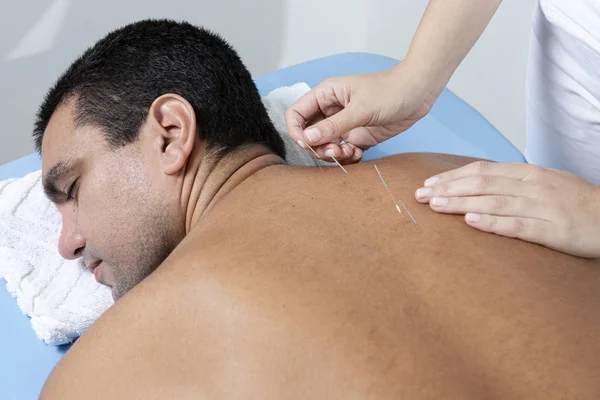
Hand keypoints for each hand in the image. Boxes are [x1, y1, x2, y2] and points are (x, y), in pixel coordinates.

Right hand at [285, 62, 432, 163]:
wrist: (418, 94)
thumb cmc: (390, 91)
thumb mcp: (360, 109)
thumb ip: (333, 126)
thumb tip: (307, 139)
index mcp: (325, 95)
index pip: (296, 114)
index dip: (296, 131)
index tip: (308, 143)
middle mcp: (330, 110)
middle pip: (308, 135)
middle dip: (319, 148)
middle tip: (336, 151)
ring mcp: (343, 125)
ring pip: (324, 147)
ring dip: (334, 155)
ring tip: (352, 152)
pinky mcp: (356, 136)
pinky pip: (342, 152)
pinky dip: (347, 157)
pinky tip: (360, 153)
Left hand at [414, 161, 599, 257]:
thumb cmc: (571, 202)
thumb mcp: (541, 183)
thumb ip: (509, 182)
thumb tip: (475, 183)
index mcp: (526, 172)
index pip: (480, 170)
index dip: (451, 176)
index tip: (427, 183)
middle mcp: (531, 185)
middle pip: (481, 183)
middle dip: (447, 188)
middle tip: (419, 195)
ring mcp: (541, 206)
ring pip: (493, 201)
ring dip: (461, 203)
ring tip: (435, 206)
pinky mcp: (551, 229)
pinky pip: (517, 224)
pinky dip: (492, 222)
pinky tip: (471, 222)